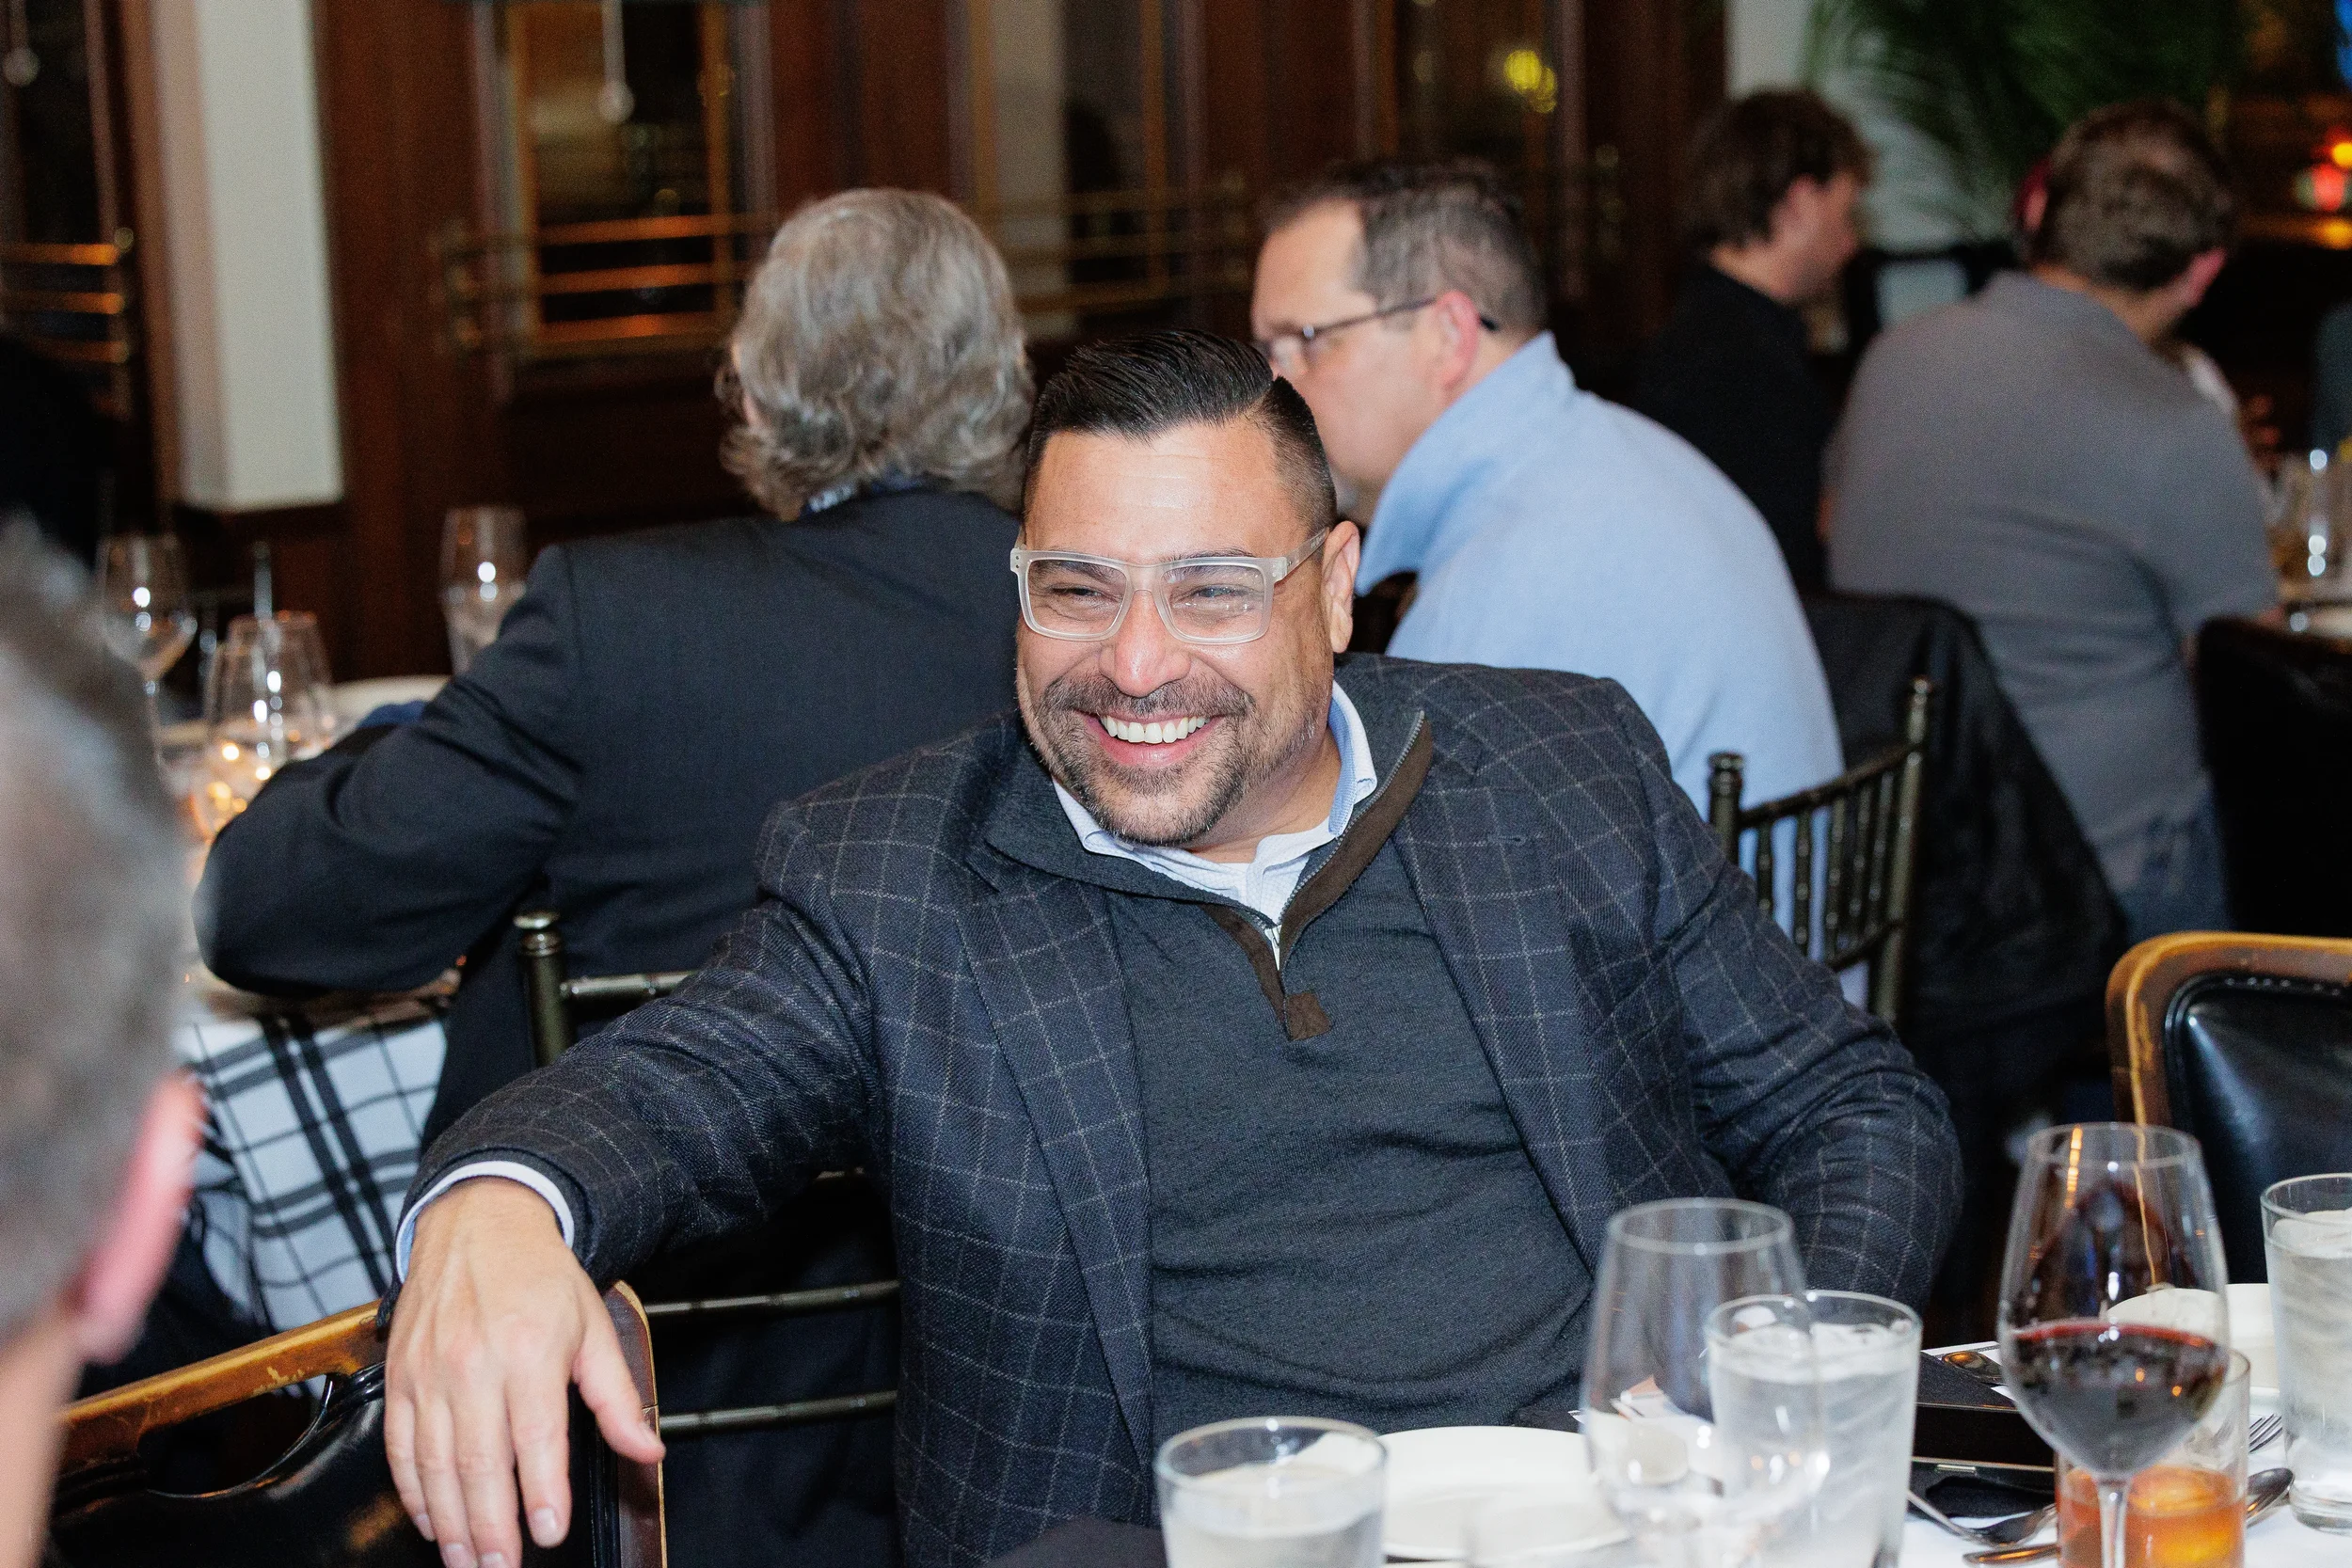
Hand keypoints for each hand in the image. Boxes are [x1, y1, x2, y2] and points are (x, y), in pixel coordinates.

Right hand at [385, 1179, 663, 1567]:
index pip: (536, 1437)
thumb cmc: (541, 1278)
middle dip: (490, 1528)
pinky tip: (432, 1521)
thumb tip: (648, 1451)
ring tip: (467, 1561)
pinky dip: (412, 1492)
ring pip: (435, 1465)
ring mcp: (430, 1372)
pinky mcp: (400, 1377)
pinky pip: (401, 1447)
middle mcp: (474, 1364)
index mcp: (530, 1351)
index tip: (548, 1534)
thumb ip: (617, 1398)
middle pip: (480, 1463)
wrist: (478, 1222)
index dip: (541, 1492)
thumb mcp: (593, 1327)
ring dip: (450, 1523)